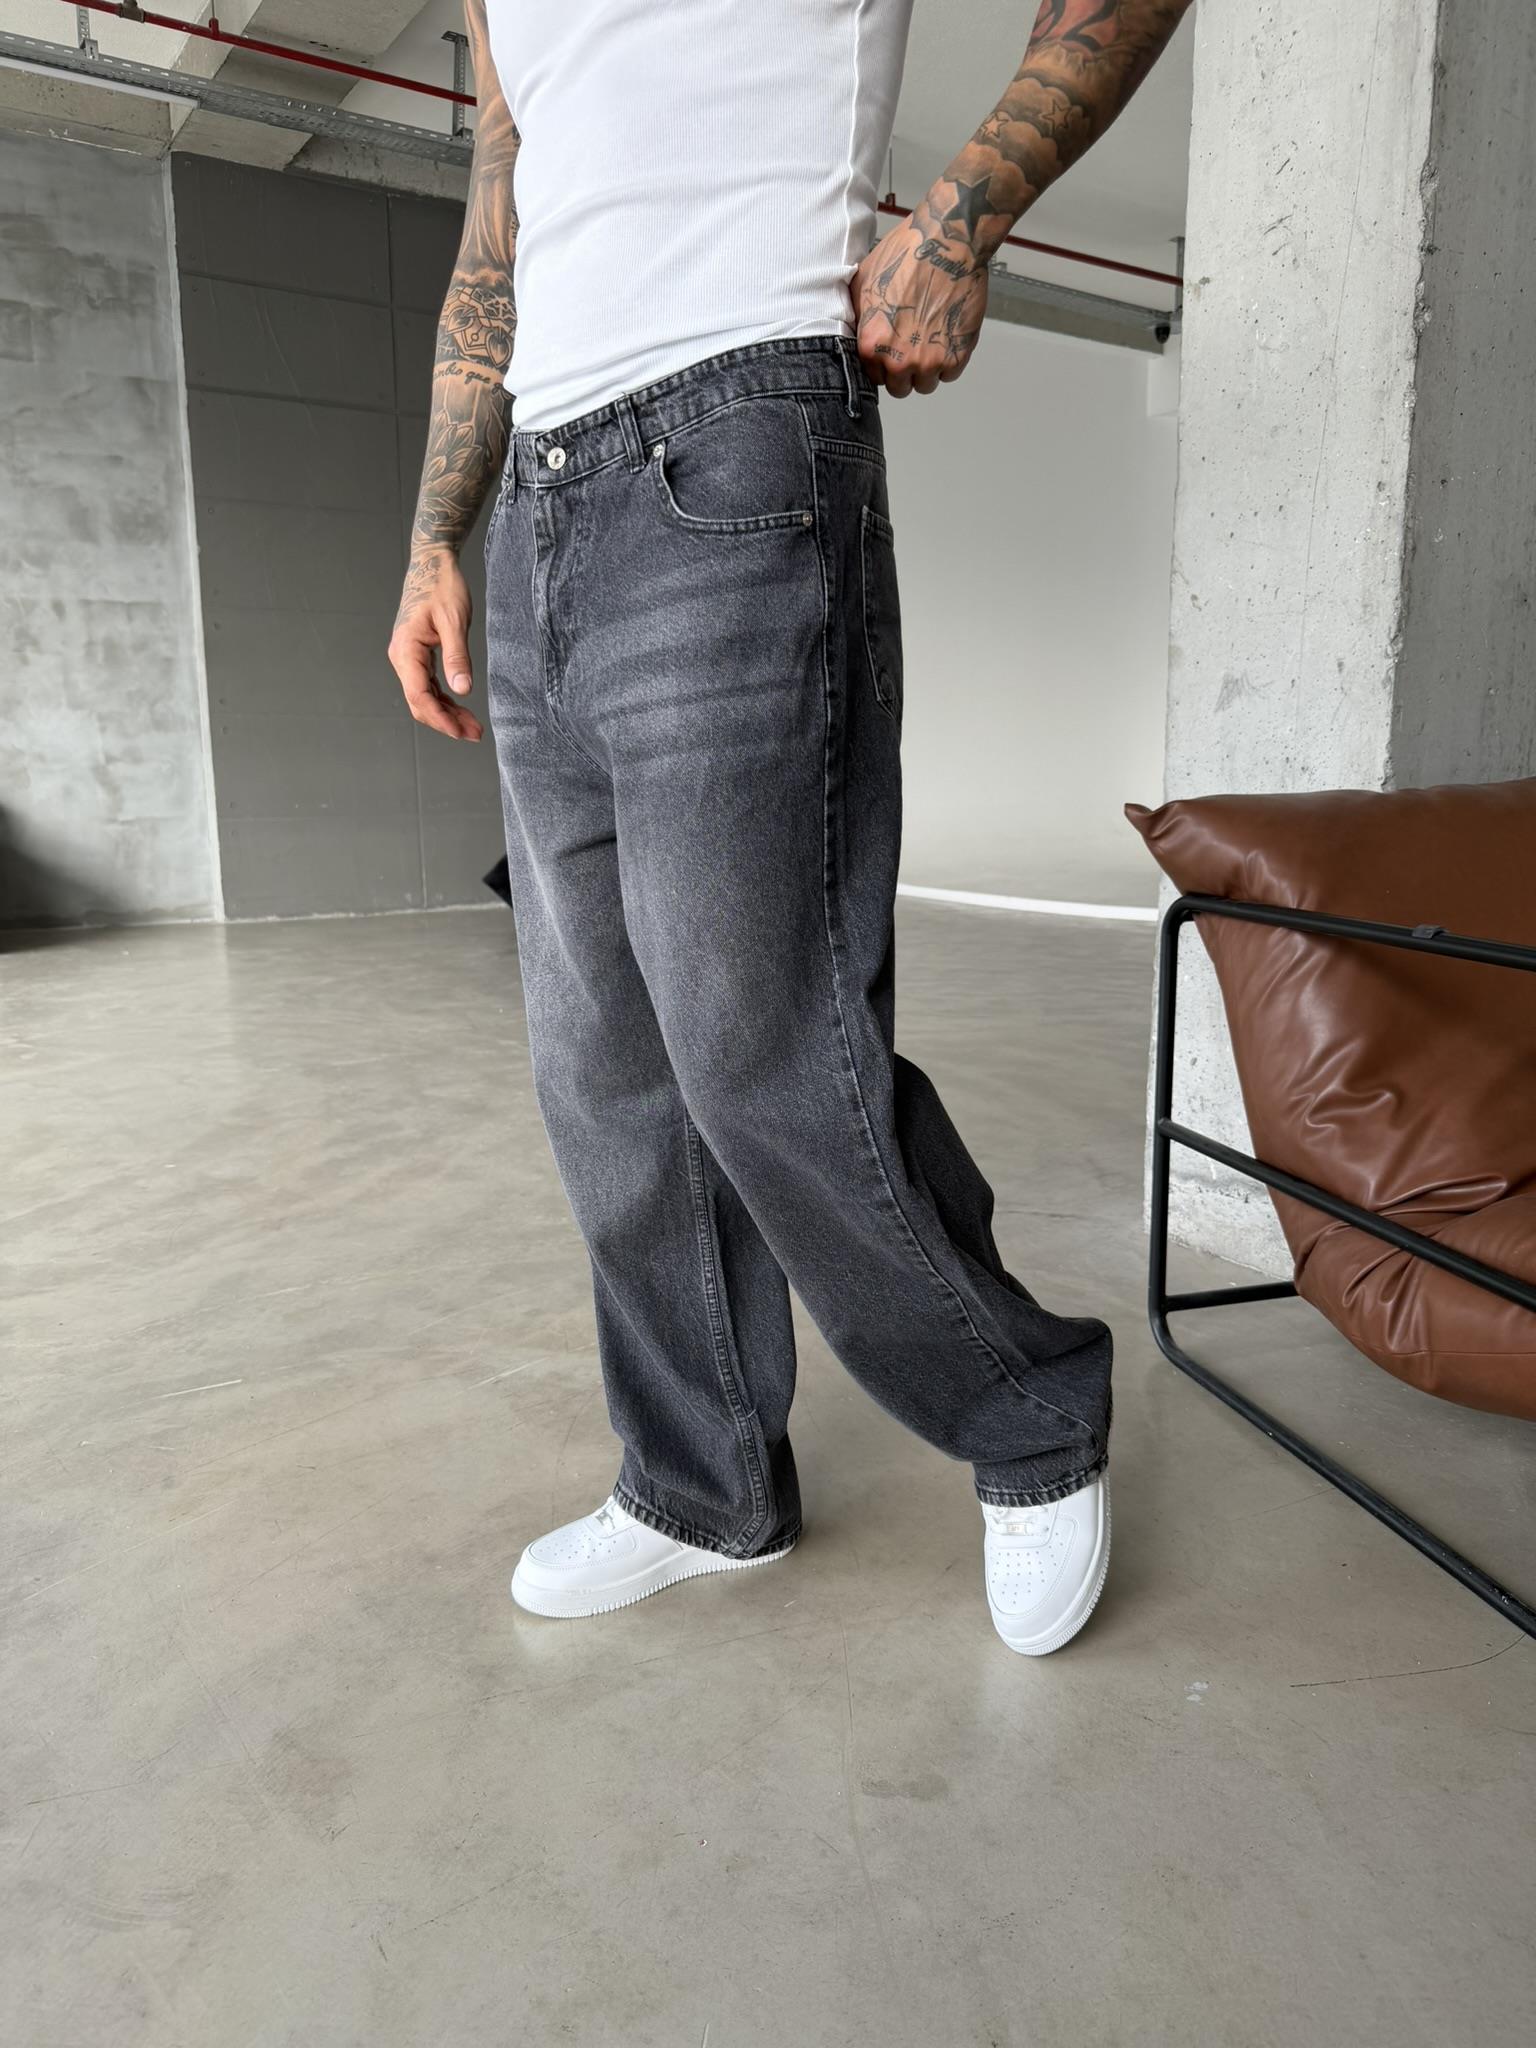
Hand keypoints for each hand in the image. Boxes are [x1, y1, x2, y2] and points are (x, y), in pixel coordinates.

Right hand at [388, 547, 483, 741]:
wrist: (432, 563)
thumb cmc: (442, 586)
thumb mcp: (454, 620)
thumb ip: (457, 656)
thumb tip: (463, 689)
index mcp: (406, 649)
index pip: (419, 696)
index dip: (440, 718)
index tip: (461, 733)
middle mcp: (402, 657)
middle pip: (419, 702)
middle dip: (445, 722)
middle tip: (474, 734)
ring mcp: (408, 658)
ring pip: (424, 697)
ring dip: (447, 714)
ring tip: (473, 727)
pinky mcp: (417, 656)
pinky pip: (428, 686)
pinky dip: (444, 700)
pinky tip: (462, 708)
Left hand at [850, 205, 989, 397]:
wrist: (947, 241)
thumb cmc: (905, 254)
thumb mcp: (863, 282)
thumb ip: (859, 318)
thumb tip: (857, 333)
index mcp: (871, 346)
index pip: (873, 378)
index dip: (882, 364)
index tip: (891, 350)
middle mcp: (898, 360)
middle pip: (900, 387)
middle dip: (904, 371)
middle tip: (911, 345)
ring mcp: (930, 361)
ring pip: (926, 384)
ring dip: (927, 368)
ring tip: (929, 338)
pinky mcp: (957, 354)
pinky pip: (950, 373)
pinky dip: (950, 359)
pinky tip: (946, 334)